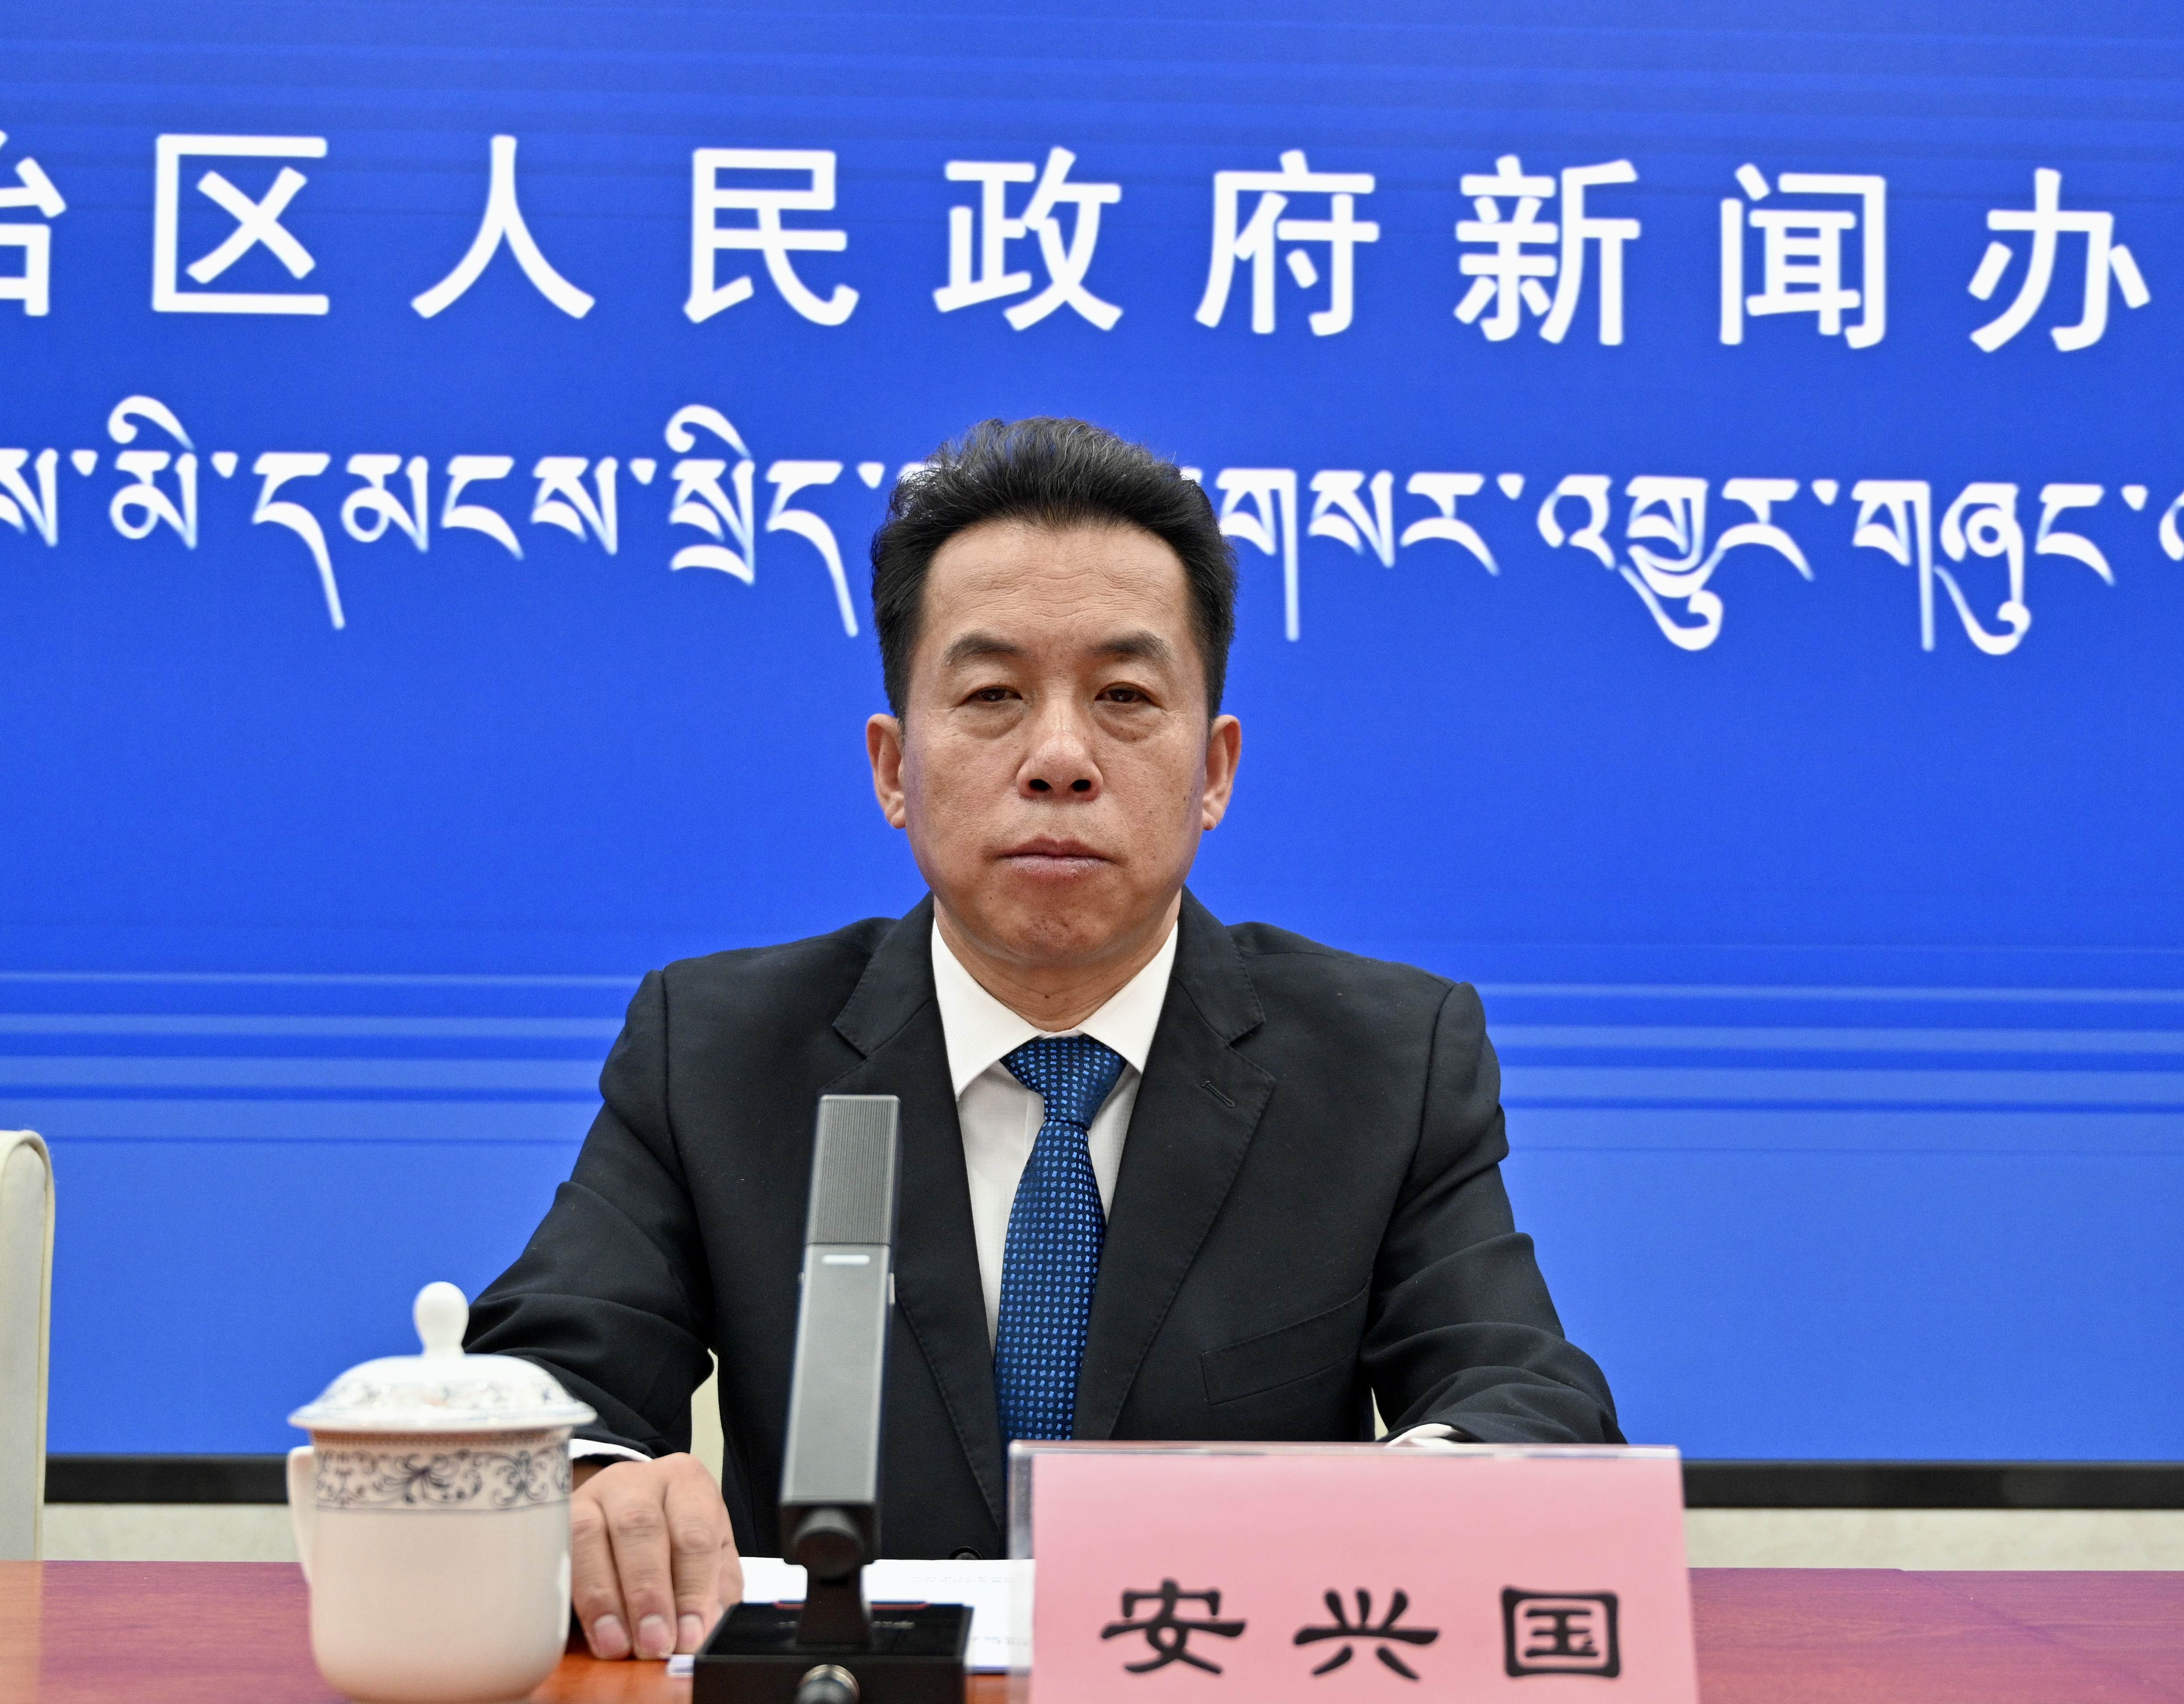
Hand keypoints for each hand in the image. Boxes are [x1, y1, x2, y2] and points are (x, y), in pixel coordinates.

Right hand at [570, 1453, 741, 1659]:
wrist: (625, 1513)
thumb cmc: (675, 1540)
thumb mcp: (708, 1558)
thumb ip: (712, 1592)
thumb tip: (701, 1635)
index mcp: (686, 1483)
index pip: (694, 1535)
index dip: (693, 1590)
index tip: (689, 1637)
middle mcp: (637, 1481)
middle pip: (640, 1527)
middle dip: (647, 1593)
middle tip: (652, 1644)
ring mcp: (591, 1494)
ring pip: (589, 1534)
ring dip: (602, 1598)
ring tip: (615, 1646)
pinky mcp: (555, 1517)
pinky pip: (554, 1549)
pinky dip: (568, 1592)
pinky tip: (574, 1627)